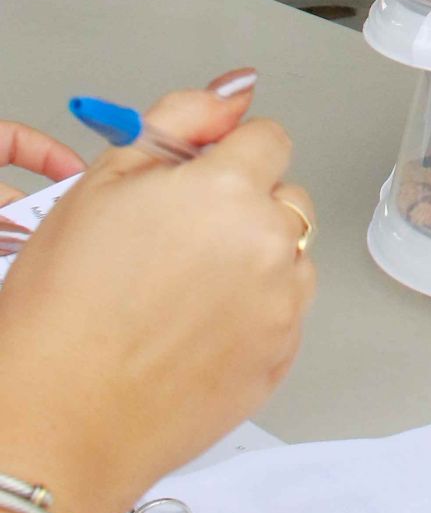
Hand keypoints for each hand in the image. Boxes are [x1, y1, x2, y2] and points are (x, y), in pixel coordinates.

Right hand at [0, 78, 314, 512]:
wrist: (58, 418)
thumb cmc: (63, 310)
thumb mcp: (101, 183)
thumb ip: (177, 122)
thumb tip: (231, 94)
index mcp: (228, 190)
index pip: (268, 139)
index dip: (227, 156)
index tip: (195, 183)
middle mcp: (270, 244)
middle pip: (285, 197)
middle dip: (244, 206)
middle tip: (175, 243)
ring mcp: (282, 306)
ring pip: (291, 256)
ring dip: (254, 260)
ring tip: (179, 293)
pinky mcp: (281, 359)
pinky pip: (284, 313)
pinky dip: (252, 314)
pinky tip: (192, 332)